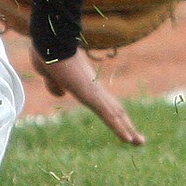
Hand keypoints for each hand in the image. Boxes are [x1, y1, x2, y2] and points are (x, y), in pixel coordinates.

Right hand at [30, 47, 145, 145]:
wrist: (50, 42)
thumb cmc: (46, 53)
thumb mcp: (47, 72)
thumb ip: (53, 84)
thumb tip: (61, 94)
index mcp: (83, 82)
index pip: (101, 101)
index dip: (111, 112)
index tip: (120, 121)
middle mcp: (93, 87)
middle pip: (114, 108)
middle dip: (126, 124)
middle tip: (138, 138)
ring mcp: (94, 91)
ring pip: (115, 114)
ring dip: (128, 130)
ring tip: (139, 142)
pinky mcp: (91, 95)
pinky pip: (109, 116)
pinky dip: (119, 129)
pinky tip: (129, 140)